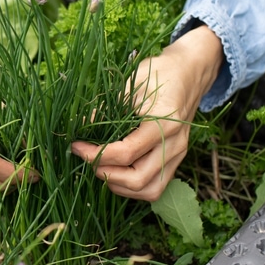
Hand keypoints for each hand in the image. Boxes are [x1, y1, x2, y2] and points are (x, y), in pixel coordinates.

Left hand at [70, 26, 223, 200]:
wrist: (188, 73)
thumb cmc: (158, 73)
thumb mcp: (130, 84)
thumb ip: (107, 109)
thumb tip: (82, 129)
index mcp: (164, 123)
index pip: (126, 153)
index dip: (95, 154)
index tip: (76, 146)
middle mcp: (175, 145)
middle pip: (137, 179)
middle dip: (105, 173)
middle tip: (87, 158)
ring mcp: (178, 156)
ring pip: (149, 191)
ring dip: (119, 185)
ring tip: (100, 167)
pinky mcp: (176, 161)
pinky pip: (154, 187)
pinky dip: (132, 186)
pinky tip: (115, 171)